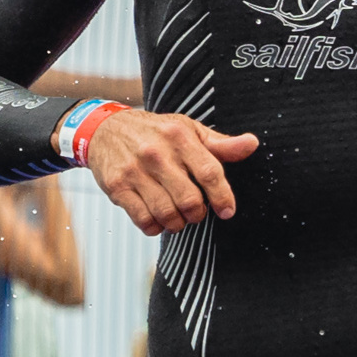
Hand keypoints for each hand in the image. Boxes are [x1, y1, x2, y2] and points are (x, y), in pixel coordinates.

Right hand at [87, 106, 259, 232]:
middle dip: (197, 214)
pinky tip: (157, 218)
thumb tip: (252, 144)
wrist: (104, 130)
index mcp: (179, 136)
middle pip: (189, 200)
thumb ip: (220, 144)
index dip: (222, 196)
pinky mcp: (117, 187)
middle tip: (195, 211)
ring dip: (177, 223)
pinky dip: (155, 227)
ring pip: (167, 214)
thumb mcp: (188, 130)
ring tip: (177, 216)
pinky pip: (144, 220)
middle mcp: (156, 153)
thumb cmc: (154, 132)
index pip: (209, 172)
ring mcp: (135, 171)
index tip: (227, 211)